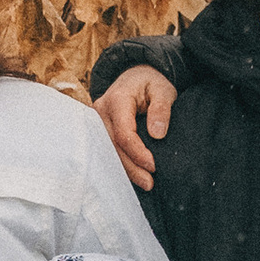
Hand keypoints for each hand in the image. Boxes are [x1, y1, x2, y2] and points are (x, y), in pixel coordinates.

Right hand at [94, 64, 176, 195]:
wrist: (135, 76)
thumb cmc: (151, 83)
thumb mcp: (163, 89)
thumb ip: (161, 109)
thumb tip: (157, 134)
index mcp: (116, 100)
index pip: (123, 133)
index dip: (137, 152)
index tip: (153, 165)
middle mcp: (100, 112)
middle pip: (113, 146)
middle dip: (132, 168)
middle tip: (150, 183)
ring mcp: (96, 122)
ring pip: (108, 152)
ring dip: (126, 170)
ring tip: (146, 183)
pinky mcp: (99, 130)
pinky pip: (108, 150)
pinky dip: (121, 164)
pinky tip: (134, 176)